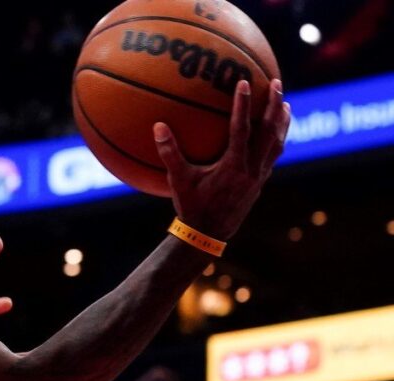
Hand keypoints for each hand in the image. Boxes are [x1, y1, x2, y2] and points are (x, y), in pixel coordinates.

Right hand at [154, 78, 290, 239]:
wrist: (209, 235)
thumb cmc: (191, 207)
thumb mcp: (178, 181)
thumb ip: (169, 153)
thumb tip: (158, 126)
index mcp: (233, 167)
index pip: (241, 130)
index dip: (243, 105)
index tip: (244, 82)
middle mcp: (251, 170)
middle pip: (269, 132)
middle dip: (273, 106)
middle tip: (276, 83)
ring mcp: (259, 177)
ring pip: (277, 143)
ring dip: (281, 122)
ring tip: (284, 103)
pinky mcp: (260, 183)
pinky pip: (273, 155)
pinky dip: (277, 139)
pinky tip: (274, 132)